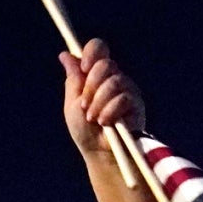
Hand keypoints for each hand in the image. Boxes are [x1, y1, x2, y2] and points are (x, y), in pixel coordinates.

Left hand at [59, 38, 144, 159]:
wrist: (99, 152)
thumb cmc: (84, 130)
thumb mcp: (73, 103)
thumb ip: (73, 79)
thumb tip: (65, 54)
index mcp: (97, 74)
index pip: (98, 49)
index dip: (91, 53)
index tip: (84, 68)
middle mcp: (114, 78)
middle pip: (105, 64)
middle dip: (91, 86)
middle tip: (85, 105)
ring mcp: (127, 89)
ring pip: (114, 81)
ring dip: (99, 102)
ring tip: (94, 118)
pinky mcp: (137, 103)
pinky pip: (123, 98)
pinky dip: (110, 111)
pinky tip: (106, 123)